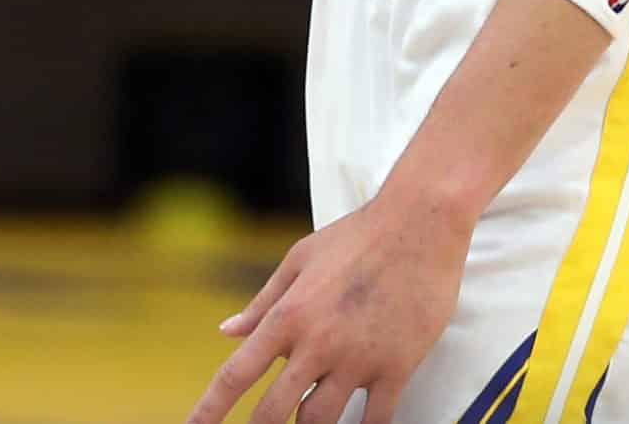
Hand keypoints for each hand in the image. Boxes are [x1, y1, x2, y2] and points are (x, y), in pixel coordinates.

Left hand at [185, 194, 471, 423]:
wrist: (418, 224)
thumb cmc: (355, 236)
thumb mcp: (299, 260)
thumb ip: (262, 302)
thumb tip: (227, 331)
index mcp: (288, 315)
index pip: (237, 374)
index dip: (210, 409)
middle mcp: (317, 342)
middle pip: (274, 411)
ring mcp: (358, 358)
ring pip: (321, 421)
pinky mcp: (397, 367)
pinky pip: (376, 419)